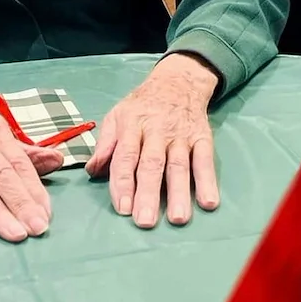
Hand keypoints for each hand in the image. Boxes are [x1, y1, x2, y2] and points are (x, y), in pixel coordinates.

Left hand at [86, 53, 219, 227]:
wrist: (177, 81)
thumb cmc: (142, 105)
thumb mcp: (117, 115)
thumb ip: (105, 144)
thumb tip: (92, 171)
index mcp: (131, 125)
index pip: (125, 156)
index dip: (123, 183)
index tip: (123, 208)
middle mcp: (156, 130)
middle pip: (151, 164)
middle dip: (148, 193)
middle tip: (145, 221)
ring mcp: (180, 135)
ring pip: (178, 164)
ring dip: (179, 192)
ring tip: (178, 218)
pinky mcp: (202, 137)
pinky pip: (205, 160)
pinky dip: (208, 180)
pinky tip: (208, 202)